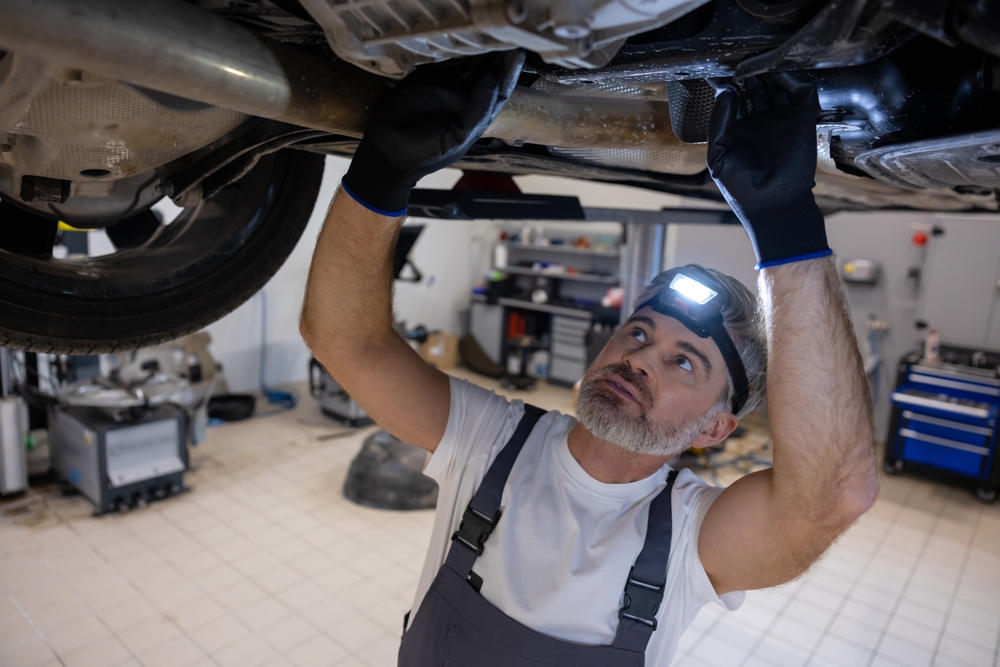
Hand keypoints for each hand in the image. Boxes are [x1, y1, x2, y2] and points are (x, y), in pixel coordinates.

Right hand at [342, 50, 524, 215]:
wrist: (389, 151)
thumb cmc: (424, 153)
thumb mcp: (457, 138)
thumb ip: (478, 113)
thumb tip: (491, 82)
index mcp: (475, 114)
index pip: (498, 91)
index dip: (509, 73)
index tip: (517, 54)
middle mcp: (462, 98)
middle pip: (485, 72)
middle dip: (497, 55)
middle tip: (508, 36)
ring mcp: (444, 86)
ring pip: (466, 62)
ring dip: (478, 48)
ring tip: (490, 31)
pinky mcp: (425, 77)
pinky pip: (442, 58)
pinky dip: (453, 47)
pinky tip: (464, 35)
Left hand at [707, 73, 830, 267]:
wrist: (773, 206)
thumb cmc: (742, 189)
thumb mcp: (719, 156)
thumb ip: (719, 124)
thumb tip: (725, 93)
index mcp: (739, 129)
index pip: (733, 97)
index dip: (726, 83)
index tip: (717, 68)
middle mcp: (761, 120)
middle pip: (756, 86)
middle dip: (748, 72)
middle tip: (740, 59)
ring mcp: (782, 119)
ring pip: (778, 84)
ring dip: (769, 71)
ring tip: (757, 61)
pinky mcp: (802, 120)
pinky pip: (801, 92)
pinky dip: (792, 79)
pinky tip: (778, 73)